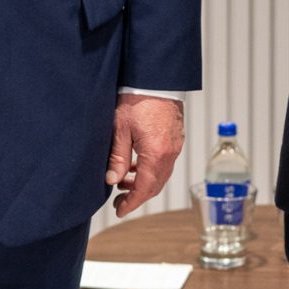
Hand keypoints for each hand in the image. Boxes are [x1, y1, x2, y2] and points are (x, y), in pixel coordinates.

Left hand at [105, 96, 184, 218]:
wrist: (155, 78)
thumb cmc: (137, 99)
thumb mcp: (120, 129)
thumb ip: (118, 158)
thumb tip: (113, 180)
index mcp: (156, 153)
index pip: (145, 188)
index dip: (132, 203)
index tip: (120, 210)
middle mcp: (170, 152)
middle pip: (155, 185)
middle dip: (137, 196)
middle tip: (119, 201)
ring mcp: (175, 145)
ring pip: (161, 174)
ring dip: (144, 183)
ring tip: (123, 182)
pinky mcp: (175, 138)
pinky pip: (164, 162)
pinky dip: (151, 170)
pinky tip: (137, 165)